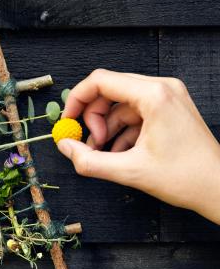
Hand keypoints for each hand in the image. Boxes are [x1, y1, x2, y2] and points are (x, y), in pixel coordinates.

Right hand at [58, 69, 219, 223]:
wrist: (218, 187)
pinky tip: (120, 154)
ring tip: (103, 154)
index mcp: (154, 95)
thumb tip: (65, 147)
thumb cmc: (186, 177)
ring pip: (121, 104)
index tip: (68, 122)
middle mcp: (162, 88)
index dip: (77, 100)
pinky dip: (122, 131)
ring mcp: (168, 98)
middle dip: (93, 117)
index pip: (101, 81)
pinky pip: (135, 114)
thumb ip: (90, 160)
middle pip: (110, 90)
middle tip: (89, 143)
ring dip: (107, 127)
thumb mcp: (129, 171)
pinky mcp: (170, 110)